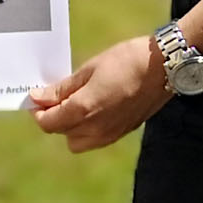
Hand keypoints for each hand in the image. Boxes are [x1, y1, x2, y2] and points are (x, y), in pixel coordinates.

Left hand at [26, 34, 169, 152]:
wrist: (165, 68)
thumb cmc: (126, 61)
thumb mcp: (89, 69)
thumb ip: (62, 89)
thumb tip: (38, 98)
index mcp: (84, 110)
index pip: (48, 123)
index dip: (38, 110)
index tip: (38, 96)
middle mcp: (95, 128)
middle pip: (60, 132)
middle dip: (53, 116)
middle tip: (56, 96)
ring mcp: (110, 134)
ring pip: (76, 141)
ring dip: (69, 126)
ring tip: (75, 102)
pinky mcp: (122, 133)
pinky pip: (94, 140)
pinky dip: (86, 129)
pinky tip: (92, 108)